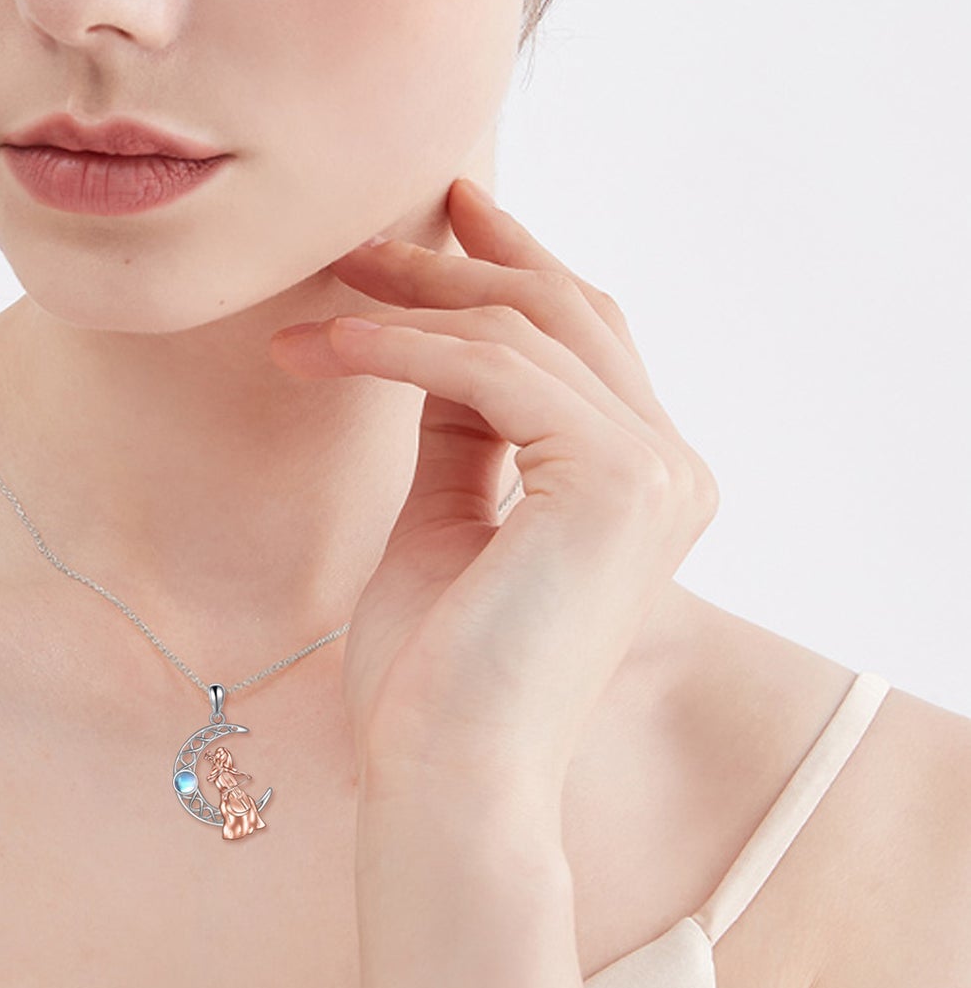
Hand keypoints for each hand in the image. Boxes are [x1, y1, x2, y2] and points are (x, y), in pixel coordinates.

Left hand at [269, 177, 719, 802]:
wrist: (446, 777)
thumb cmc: (438, 669)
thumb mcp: (450, 514)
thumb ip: (463, 425)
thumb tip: (430, 337)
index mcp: (644, 477)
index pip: (584, 335)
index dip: (517, 263)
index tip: (450, 211)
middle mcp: (672, 466)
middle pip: (564, 313)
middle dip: (458, 264)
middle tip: (362, 239)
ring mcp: (657, 472)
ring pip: (524, 331)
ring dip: (405, 306)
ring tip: (316, 308)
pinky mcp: (616, 481)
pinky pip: (491, 371)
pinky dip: (400, 348)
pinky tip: (327, 347)